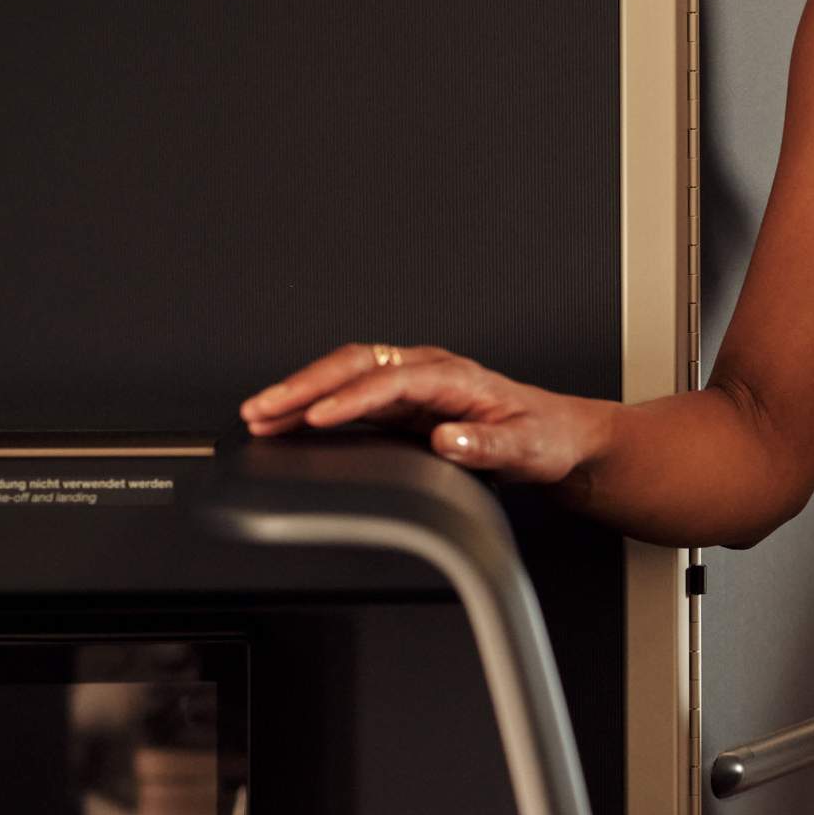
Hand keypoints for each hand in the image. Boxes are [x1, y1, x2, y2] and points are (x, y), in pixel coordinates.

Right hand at [237, 344, 602, 484]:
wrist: (556, 436)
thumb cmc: (543, 437)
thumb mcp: (525, 448)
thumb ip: (487, 447)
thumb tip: (449, 440)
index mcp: (455, 375)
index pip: (391, 381)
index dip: (351, 399)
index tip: (317, 417)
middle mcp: (428, 371)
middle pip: (355, 366)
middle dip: (305, 385)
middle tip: (263, 408)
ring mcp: (412, 384)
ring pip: (344, 376)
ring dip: (300, 392)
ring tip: (257, 413)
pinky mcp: (403, 402)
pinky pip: (349, 395)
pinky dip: (313, 405)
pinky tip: (285, 422)